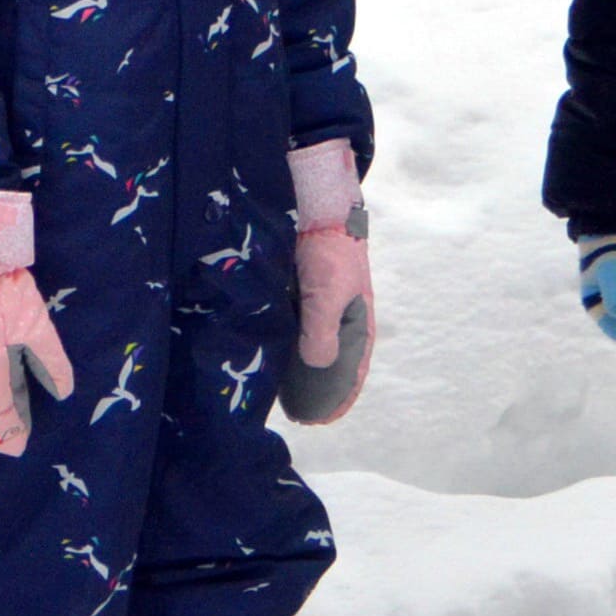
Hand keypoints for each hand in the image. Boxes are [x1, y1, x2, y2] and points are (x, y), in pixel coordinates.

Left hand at [282, 140, 371, 425]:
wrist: (313, 196)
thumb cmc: (329, 245)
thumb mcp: (330, 291)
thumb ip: (322, 331)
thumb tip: (318, 365)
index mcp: (356, 317)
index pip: (353, 366)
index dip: (339, 393)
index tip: (321, 419)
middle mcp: (334, 312)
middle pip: (325, 358)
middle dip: (312, 385)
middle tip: (294, 413)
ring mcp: (310, 300)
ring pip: (301, 342)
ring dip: (290, 366)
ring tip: (272, 393)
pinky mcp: (288, 286)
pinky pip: (282, 322)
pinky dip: (275, 341)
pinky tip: (259, 354)